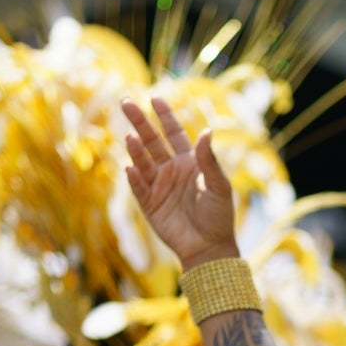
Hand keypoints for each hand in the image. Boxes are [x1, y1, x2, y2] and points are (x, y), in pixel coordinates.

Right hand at [122, 96, 238, 269]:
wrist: (210, 247)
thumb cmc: (219, 216)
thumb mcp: (219, 185)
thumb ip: (209, 160)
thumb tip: (207, 131)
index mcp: (189, 163)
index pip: (174, 134)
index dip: (165, 116)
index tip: (154, 98)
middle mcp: (171, 170)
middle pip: (152, 141)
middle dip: (140, 122)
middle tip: (126, 102)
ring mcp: (158, 186)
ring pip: (143, 162)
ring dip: (136, 149)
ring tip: (131, 137)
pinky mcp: (149, 205)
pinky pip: (138, 188)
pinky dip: (134, 178)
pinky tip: (130, 167)